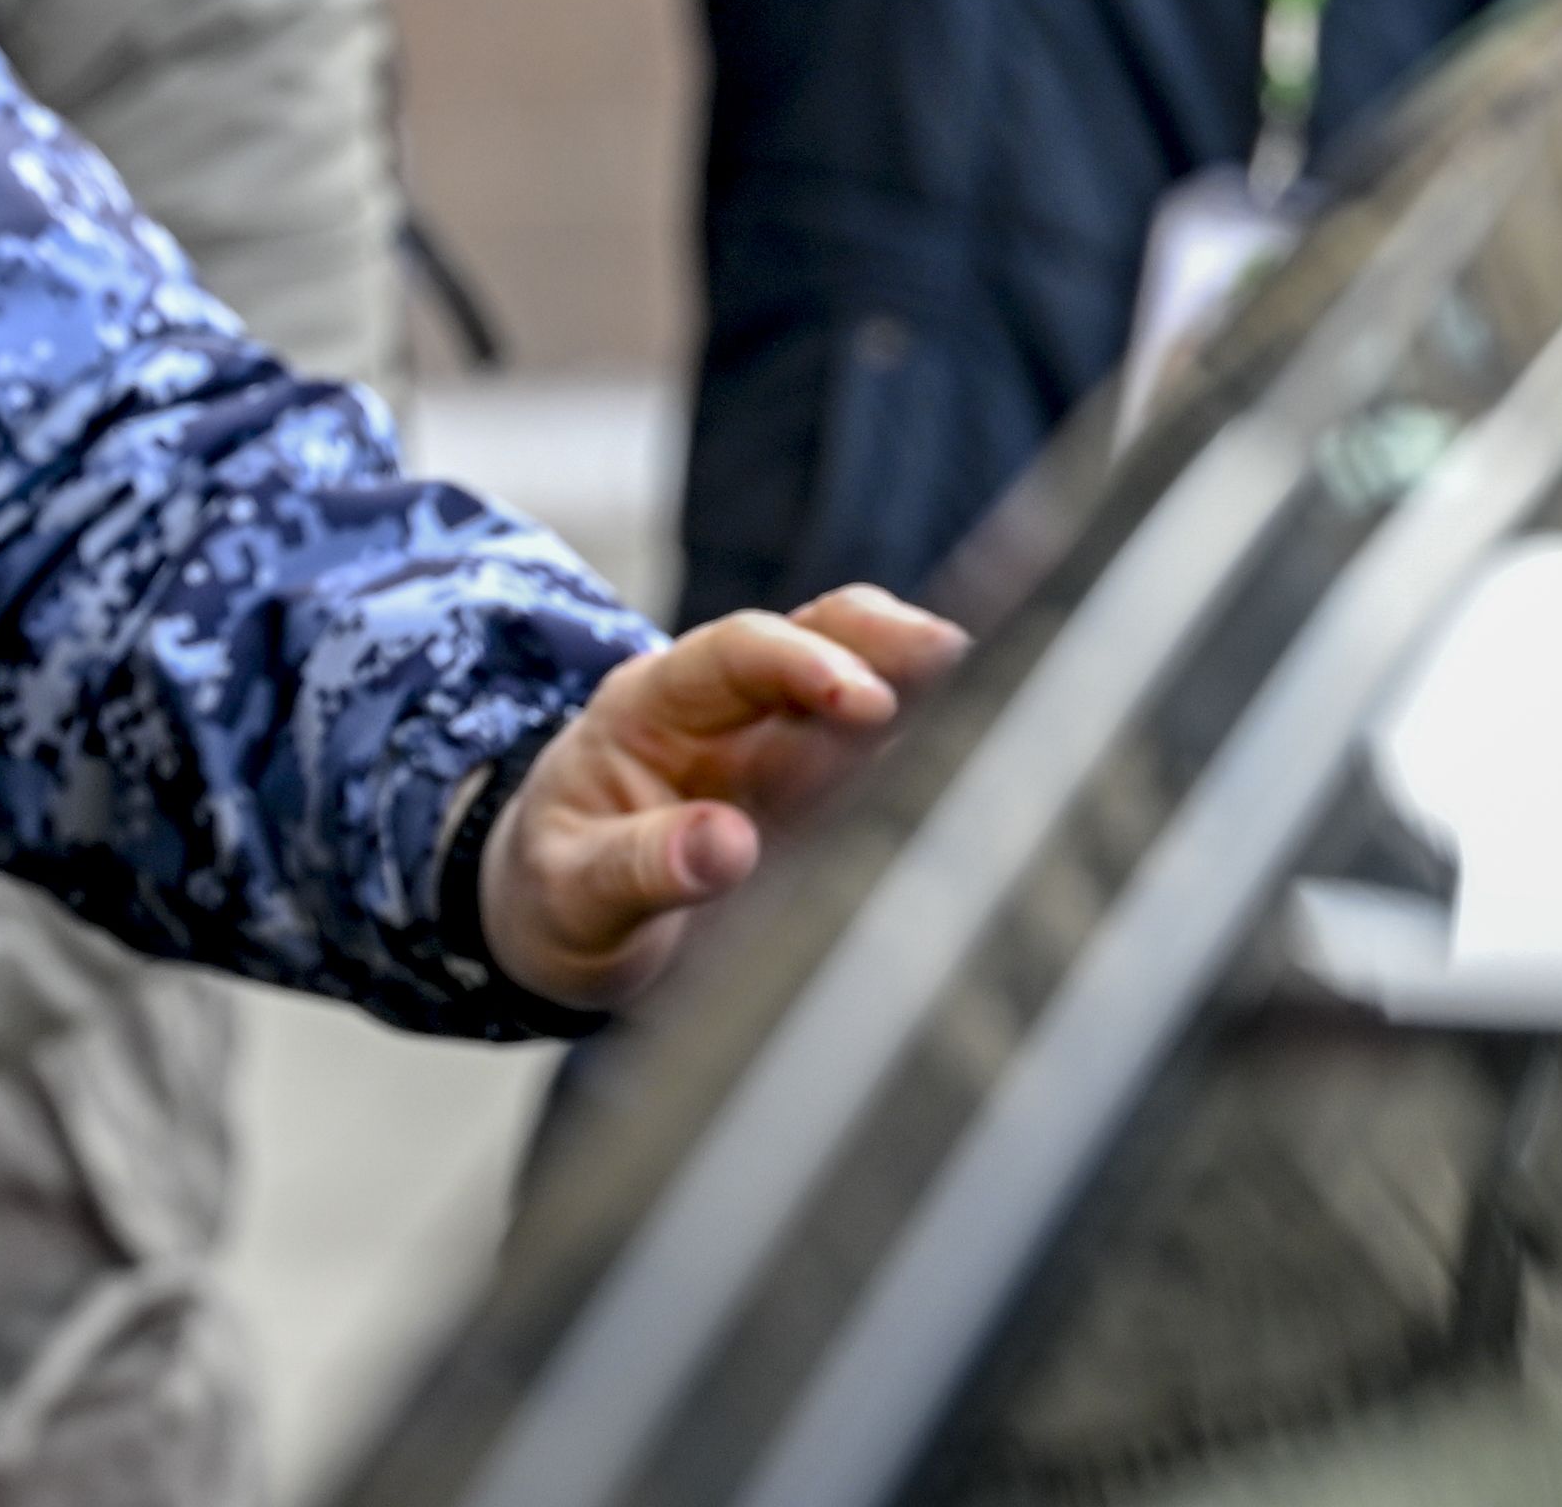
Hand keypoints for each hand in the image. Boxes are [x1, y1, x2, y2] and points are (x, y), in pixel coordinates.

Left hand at [478, 586, 965, 1013]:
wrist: (553, 921)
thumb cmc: (557, 892)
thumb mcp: (572, 891)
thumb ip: (642, 868)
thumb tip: (728, 847)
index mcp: (651, 705)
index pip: (737, 653)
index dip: (806, 664)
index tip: (868, 704)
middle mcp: (725, 710)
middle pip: (821, 641)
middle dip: (891, 643)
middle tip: (962, 659)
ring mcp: (778, 751)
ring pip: (864, 693)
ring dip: (926, 692)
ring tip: (1008, 697)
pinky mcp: (815, 803)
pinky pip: (876, 765)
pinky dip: (928, 757)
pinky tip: (991, 763)